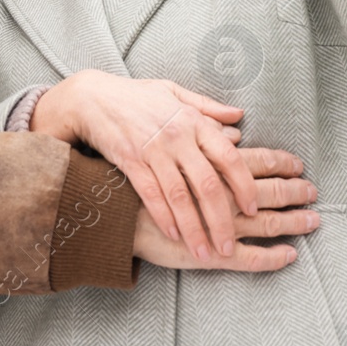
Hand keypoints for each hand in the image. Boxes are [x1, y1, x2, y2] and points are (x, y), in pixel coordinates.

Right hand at [31, 71, 252, 261]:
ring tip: (203, 252)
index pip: (229, 157)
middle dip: (221, 220)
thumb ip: (208, 108)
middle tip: (228, 245)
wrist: (93, 97)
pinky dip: (164, 217)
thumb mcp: (176, 93)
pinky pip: (150, 194)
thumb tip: (238, 117)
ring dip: (193, 228)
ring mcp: (153, 150)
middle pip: (207, 184)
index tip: (254, 209)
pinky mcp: (130, 161)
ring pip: (179, 196)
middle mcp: (177, 136)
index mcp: (193, 121)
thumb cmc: (137, 96)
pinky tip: (174, 235)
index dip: (244, 186)